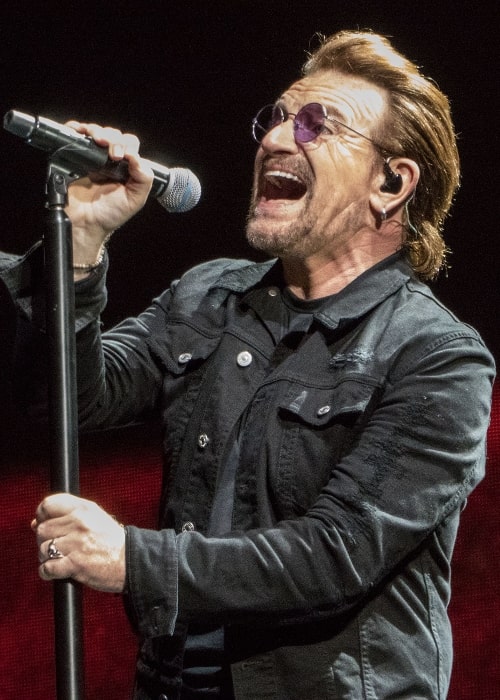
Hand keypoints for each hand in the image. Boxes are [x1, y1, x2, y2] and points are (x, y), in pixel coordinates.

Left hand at [32, 493, 125, 592]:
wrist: (130, 561)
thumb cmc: (110, 541)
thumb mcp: (93, 518)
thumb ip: (66, 516)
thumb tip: (34, 523)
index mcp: (83, 508)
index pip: (48, 505)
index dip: (42, 515)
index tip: (44, 523)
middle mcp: (78, 523)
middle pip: (42, 530)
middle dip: (44, 540)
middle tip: (56, 547)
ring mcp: (76, 544)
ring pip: (42, 549)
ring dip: (46, 557)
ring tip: (60, 559)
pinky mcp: (75, 565)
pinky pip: (47, 568)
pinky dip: (47, 572)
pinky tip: (56, 571)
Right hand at [64, 121, 153, 269]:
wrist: (84, 223)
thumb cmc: (109, 214)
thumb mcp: (135, 199)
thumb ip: (144, 179)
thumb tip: (136, 156)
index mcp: (124, 167)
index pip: (129, 144)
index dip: (127, 145)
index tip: (122, 156)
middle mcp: (107, 159)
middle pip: (113, 135)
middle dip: (113, 139)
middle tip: (112, 154)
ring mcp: (90, 157)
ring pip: (96, 131)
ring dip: (97, 131)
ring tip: (97, 141)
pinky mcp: (72, 156)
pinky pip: (73, 135)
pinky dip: (75, 128)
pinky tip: (78, 131)